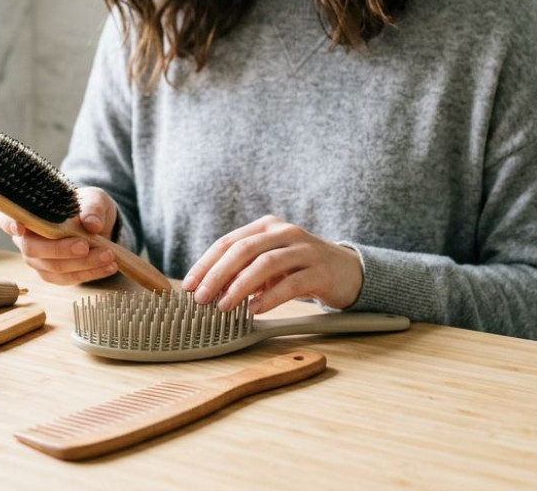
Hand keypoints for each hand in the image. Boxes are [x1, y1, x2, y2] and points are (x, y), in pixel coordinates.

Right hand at [0, 186, 118, 284]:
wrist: (97, 225)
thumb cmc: (86, 207)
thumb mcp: (93, 199)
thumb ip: (92, 208)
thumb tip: (91, 224)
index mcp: (26, 213)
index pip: (6, 218)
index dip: (10, 223)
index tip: (20, 227)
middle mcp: (24, 239)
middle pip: (32, 249)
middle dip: (60, 249)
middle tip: (85, 245)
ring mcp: (37, 259)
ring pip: (53, 267)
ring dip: (83, 264)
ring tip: (108, 255)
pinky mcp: (52, 274)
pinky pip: (68, 278)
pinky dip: (91, 273)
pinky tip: (109, 266)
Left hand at [181, 216, 362, 313]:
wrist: (347, 271)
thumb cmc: (300, 268)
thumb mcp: (269, 265)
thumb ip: (242, 271)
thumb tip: (208, 289)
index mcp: (266, 227)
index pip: (228, 242)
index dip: (206, 264)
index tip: (189, 285)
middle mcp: (285, 232)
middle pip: (243, 249)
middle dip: (217, 274)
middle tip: (201, 298)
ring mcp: (304, 249)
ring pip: (265, 264)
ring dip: (240, 286)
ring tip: (224, 306)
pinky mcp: (320, 270)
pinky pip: (291, 283)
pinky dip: (270, 297)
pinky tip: (255, 310)